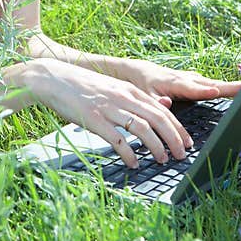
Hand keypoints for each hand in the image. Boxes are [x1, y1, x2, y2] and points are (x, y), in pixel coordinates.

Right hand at [24, 58, 193, 168]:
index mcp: (129, 90)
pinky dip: (129, 153)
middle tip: (180, 155)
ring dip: (156, 147)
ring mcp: (108, 108)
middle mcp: (123, 97)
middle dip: (174, 139)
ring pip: (142, 129)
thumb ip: (134, 98)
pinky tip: (133, 163)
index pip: (163, 109)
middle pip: (158, 119)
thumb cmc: (82, 85)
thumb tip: (161, 108)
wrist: (53, 78)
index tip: (186, 142)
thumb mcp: (113, 88)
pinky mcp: (93, 119)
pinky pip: (117, 139)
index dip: (178, 128)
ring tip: (161, 160)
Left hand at [117, 58, 240, 107]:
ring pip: (216, 83)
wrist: (139, 70)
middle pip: (212, 84)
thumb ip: (155, 101)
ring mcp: (193, 79)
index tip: (217, 92)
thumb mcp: (144, 95)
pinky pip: (214, 85)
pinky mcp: (197, 81)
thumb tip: (166, 105)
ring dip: (233, 86)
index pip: (192, 88)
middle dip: (230, 86)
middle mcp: (187, 78)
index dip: (204, 91)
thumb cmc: (142, 85)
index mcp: (175, 83)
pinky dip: (228, 88)